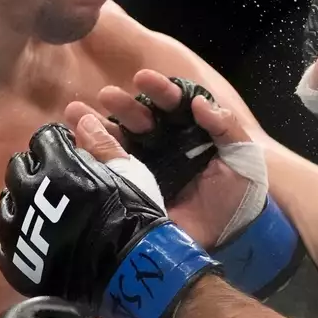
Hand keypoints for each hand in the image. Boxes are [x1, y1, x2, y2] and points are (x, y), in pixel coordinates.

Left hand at [0, 122, 221, 317]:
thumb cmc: (133, 214)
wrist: (128, 271)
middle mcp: (28, 189)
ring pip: (7, 201)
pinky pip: (5, 238)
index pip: (44, 139)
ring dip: (25, 201)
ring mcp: (17, 224)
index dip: (60, 145)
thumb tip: (83, 120)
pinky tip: (39, 239)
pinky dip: (20, 234)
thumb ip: (102, 144)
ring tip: (47, 214)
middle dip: (37, 170)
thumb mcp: (128, 172)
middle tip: (58, 184)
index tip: (71, 155)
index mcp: (56, 163)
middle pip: (19, 167)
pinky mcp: (13, 256)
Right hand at [67, 70, 258, 248]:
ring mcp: (144, 167)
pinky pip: (109, 172)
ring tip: (75, 112)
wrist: (230, 239)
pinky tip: (74, 143)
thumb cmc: (240, 194)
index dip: (159, 90)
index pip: (172, 104)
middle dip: (122, 105)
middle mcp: (162, 144)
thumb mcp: (243, 157)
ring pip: (117, 140)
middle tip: (106, 96)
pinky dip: (90, 156)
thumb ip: (226, 128)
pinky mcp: (132, 190)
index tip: (143, 79)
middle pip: (139, 119)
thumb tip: (200, 103)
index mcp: (188, 131)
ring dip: (95, 125)